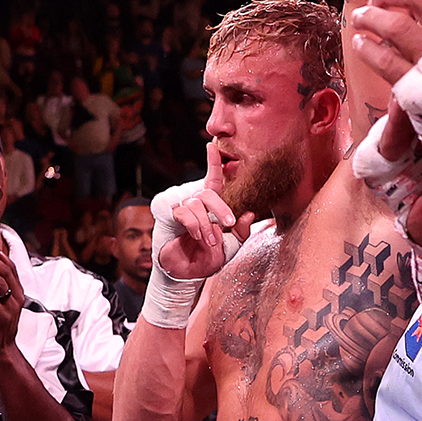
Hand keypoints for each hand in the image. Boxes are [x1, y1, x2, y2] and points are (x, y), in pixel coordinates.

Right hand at [154, 144, 253, 280]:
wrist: (188, 274)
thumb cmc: (209, 258)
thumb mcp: (232, 246)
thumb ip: (242, 231)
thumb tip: (250, 213)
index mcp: (212, 207)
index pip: (213, 180)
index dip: (213, 163)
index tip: (212, 145)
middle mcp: (197, 204)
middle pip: (208, 191)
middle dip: (220, 207)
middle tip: (228, 223)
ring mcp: (183, 209)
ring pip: (196, 202)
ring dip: (206, 223)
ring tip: (210, 240)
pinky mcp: (171, 217)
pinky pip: (184, 212)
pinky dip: (193, 224)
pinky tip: (196, 235)